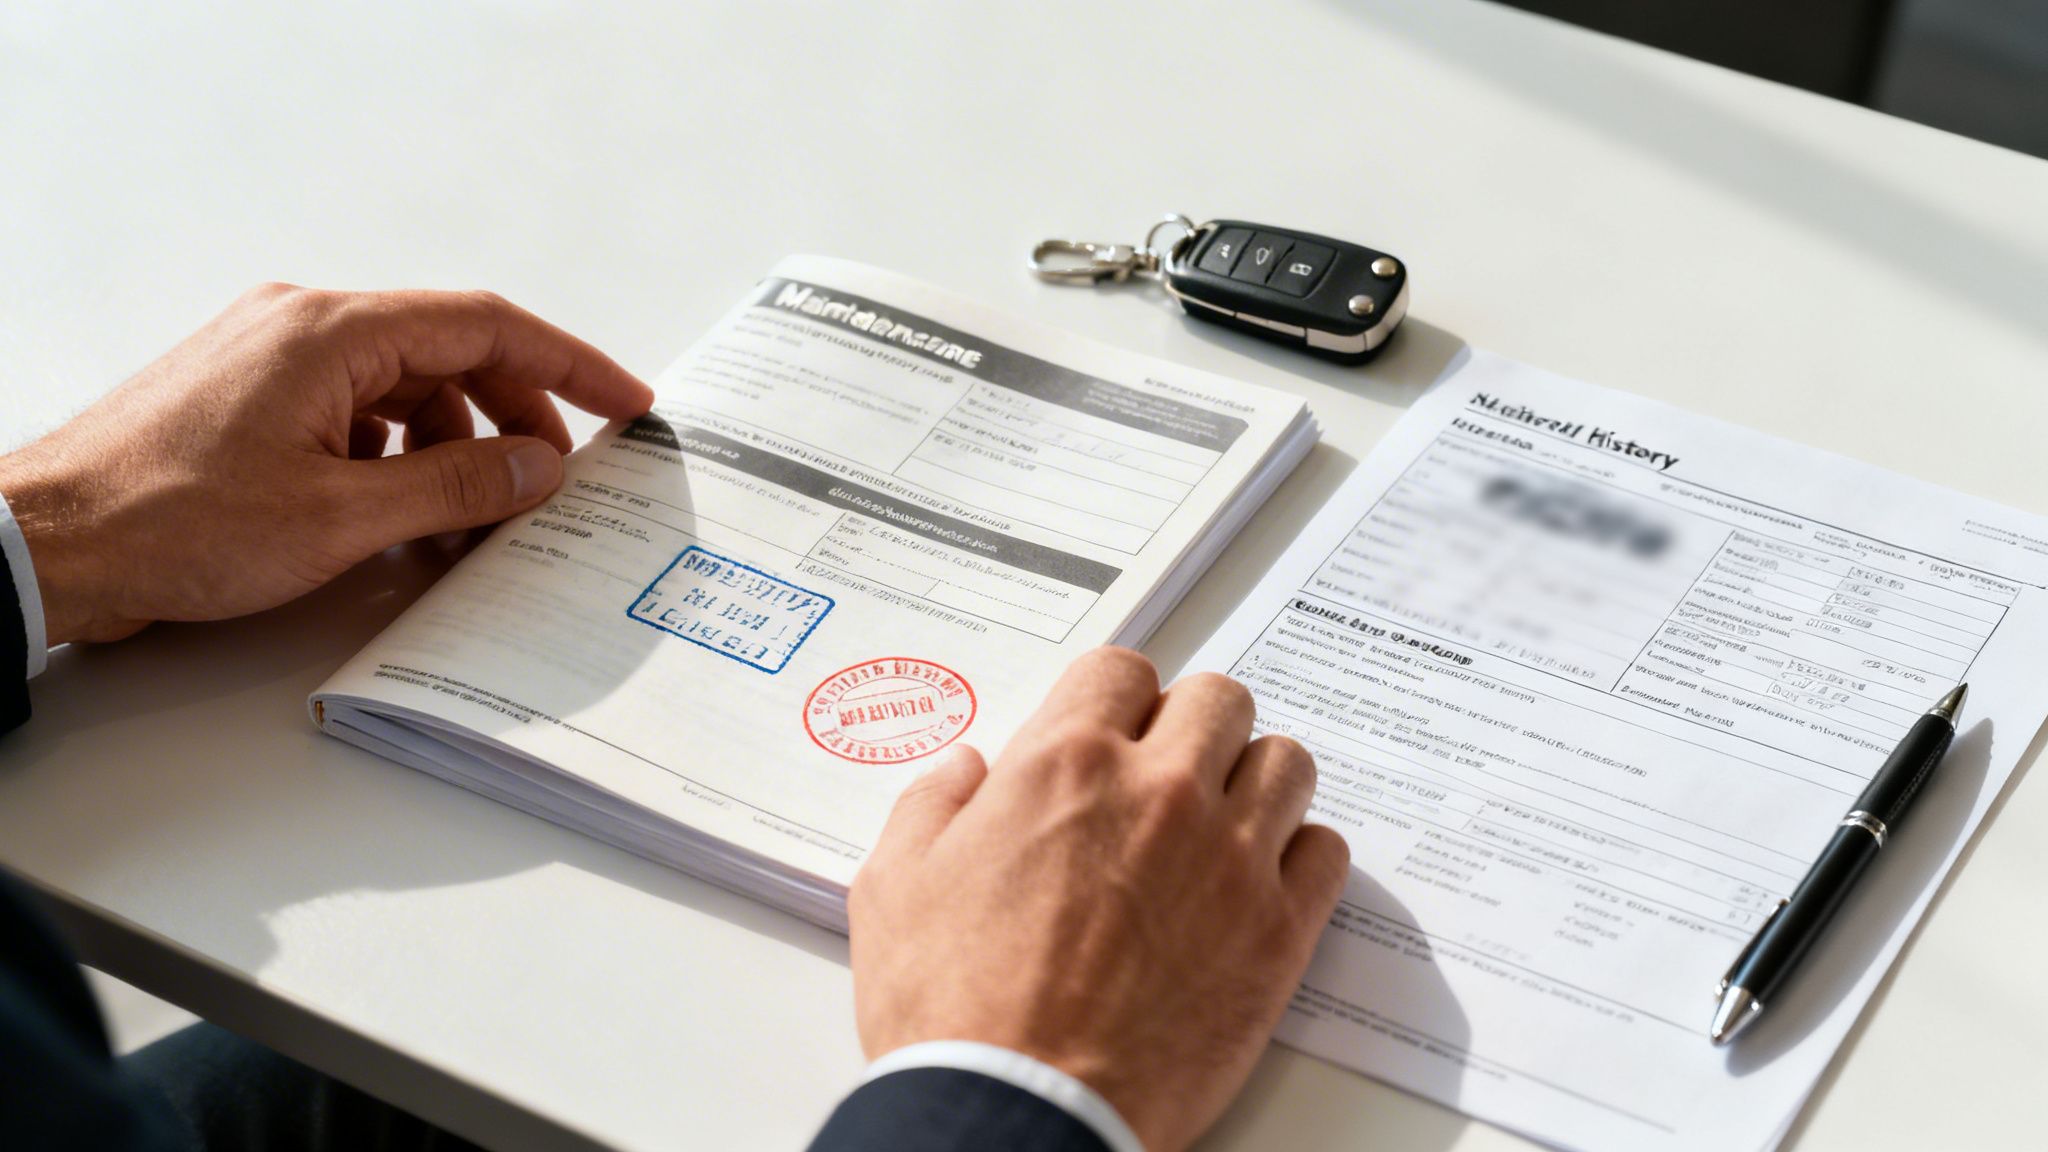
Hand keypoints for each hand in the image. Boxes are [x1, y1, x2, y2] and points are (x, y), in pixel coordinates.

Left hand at [0, 284, 652, 644]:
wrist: (47, 543)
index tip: (626, 403)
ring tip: (477, 519)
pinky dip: (398, 457)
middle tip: (554, 484)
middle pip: (450, 355)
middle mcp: (305, 326)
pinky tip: (405, 516)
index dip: (570, 365)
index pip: (487, 326)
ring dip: (454, 447)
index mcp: (332, 331)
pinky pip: (356, 413)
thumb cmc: (168, 521)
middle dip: (515, 419)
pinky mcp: (252, 400)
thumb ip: (457, 487)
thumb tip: (540, 466)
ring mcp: (274, 360)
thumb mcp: (340, 517)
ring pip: (404, 389)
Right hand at [847, 647, 1349, 1151]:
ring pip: (1285, 763)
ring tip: (1224, 821)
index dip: (1114, 699)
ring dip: (1254, 780)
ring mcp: (1229, 860)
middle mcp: (1159, 794)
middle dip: (1191, 726)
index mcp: (1065, 765)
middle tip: (1168, 774)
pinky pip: (1326, 852)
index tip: (1111, 731)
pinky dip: (1300, 855)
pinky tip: (1261, 880)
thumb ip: (932, 805)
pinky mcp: (1276, 933)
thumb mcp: (894, 886)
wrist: (1022, 1112)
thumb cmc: (955, 1012)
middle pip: (1219, 700)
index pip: (1124, 670)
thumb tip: (964, 771)